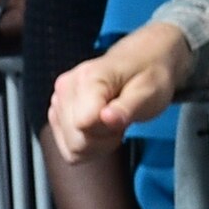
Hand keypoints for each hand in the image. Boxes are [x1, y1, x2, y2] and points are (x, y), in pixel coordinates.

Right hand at [48, 25, 186, 163]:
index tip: (123, 114)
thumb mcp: (151, 90)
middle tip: (120, 118)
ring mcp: (58, 101)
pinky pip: (68, 148)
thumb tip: (107, 118)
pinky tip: (101, 127)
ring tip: (113, 120)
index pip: (84, 125)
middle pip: (76, 142)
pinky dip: (88, 145)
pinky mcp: (57, 113)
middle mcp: (66, 88)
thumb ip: (128, 106)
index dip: (108, 129)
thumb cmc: (149, 74)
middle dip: (103, 139)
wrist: (143, 59)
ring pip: (71, 148)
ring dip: (96, 143)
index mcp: (88, 78)